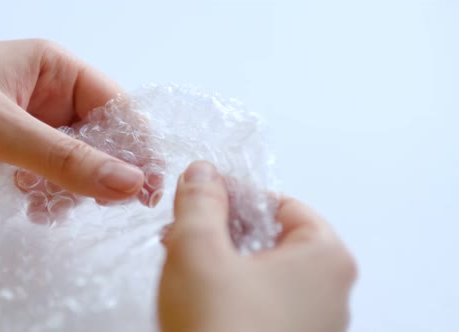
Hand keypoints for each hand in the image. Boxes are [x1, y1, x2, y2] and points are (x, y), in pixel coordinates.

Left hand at [0, 39, 144, 201]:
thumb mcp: (0, 126)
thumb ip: (65, 159)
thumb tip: (129, 182)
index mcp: (54, 68)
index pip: (115, 107)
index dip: (135, 147)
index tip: (147, 186)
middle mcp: (46, 94)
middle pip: (99, 138)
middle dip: (102, 172)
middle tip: (105, 205)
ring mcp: (27, 123)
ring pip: (73, 161)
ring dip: (70, 187)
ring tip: (49, 204)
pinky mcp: (7, 149)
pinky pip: (45, 175)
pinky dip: (46, 193)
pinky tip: (33, 206)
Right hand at [158, 161, 356, 331]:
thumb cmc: (218, 326)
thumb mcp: (198, 249)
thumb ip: (201, 202)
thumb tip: (202, 173)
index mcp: (326, 257)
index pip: (282, 204)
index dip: (236, 195)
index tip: (201, 197)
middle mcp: (333, 293)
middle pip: (276, 239)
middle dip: (225, 230)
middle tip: (185, 231)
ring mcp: (317, 327)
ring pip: (268, 275)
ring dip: (225, 261)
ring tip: (184, 264)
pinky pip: (266, 307)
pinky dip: (234, 294)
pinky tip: (202, 299)